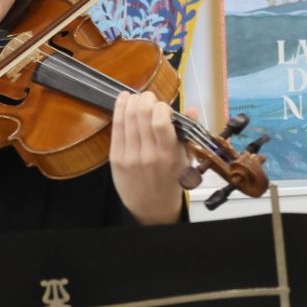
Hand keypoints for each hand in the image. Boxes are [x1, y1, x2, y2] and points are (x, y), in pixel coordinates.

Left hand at [109, 90, 186, 224]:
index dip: (161, 106)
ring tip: (136, 97)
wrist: (152, 209)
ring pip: (127, 118)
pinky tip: (123, 101)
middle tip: (149, 97)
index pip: (161, 121)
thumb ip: (187, 133)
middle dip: (146, 98)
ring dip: (132, 101)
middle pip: (142, 114)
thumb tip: (191, 110)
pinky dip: (119, 110)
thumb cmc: (171, 183)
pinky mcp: (116, 158)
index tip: (164, 106)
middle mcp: (148, 155)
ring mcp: (130, 156)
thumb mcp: (186, 160)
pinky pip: (116, 128)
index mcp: (169, 155)